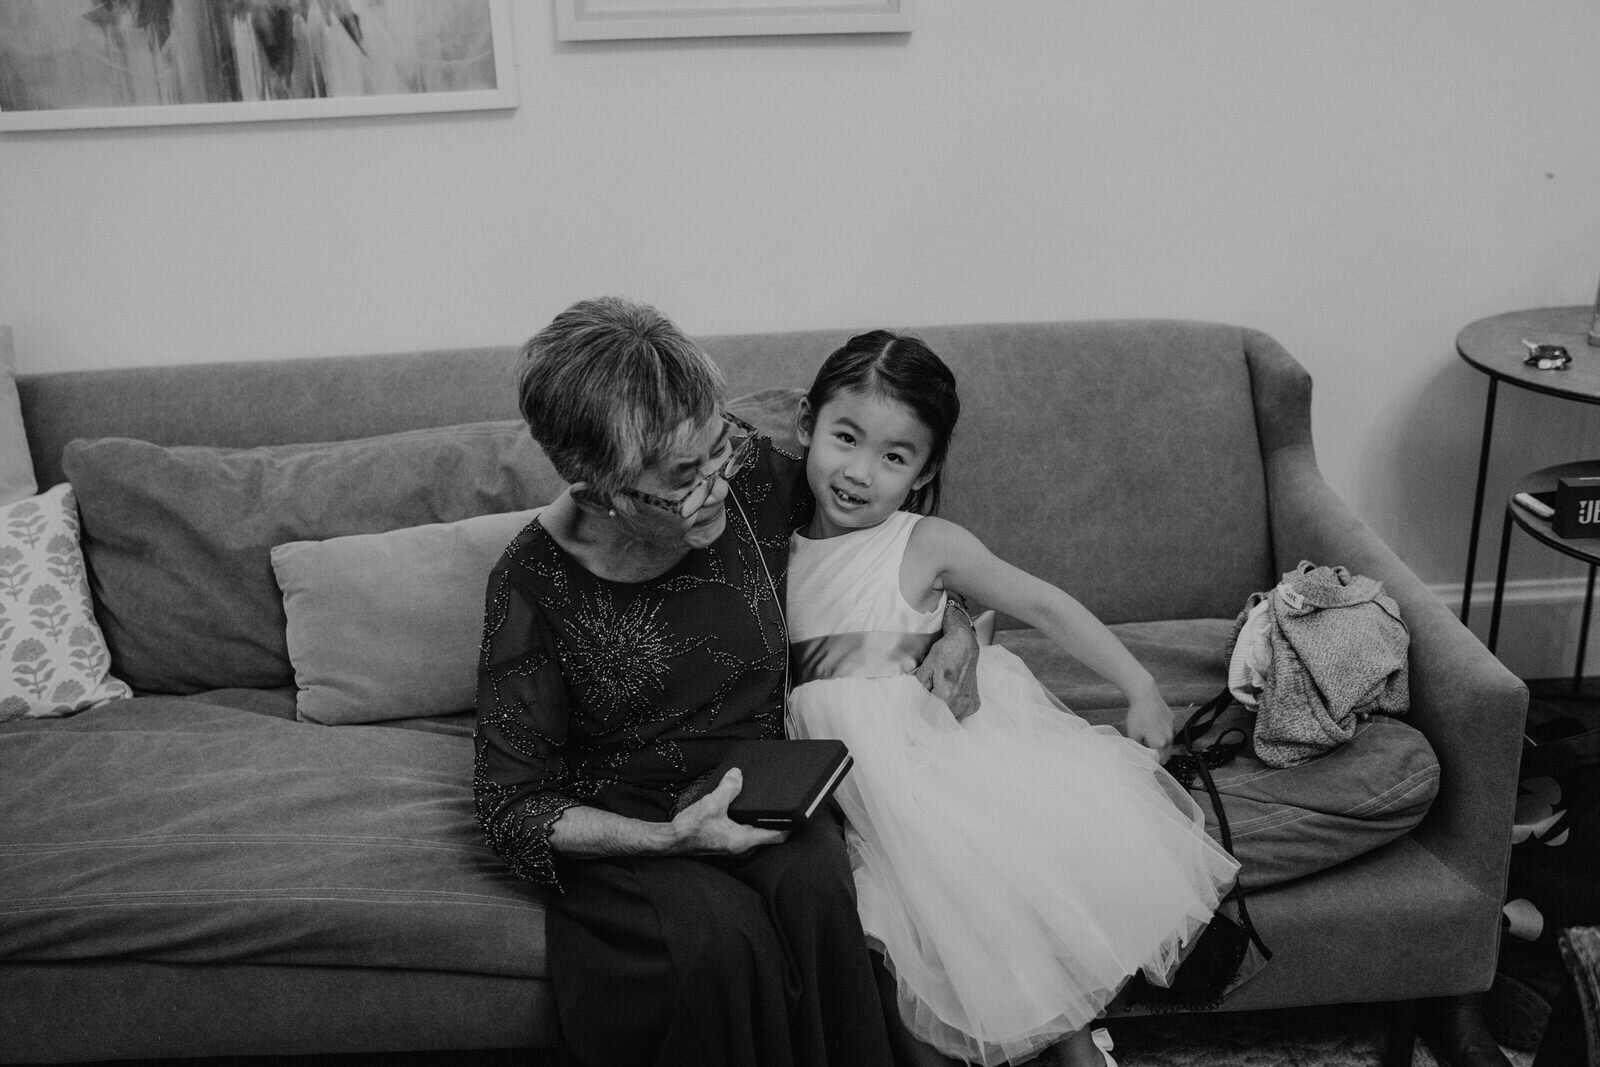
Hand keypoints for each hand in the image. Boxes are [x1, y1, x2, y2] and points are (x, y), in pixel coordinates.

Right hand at [670, 769, 787, 855]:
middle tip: (785, 802)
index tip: (800, 812)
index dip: (791, 823)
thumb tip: (737, 775)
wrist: (672, 840)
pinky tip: (745, 808)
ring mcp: (735, 846)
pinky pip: (746, 830)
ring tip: (766, 802)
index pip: (778, 835)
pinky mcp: (728, 842)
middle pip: (770, 833)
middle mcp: (743, 847)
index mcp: (744, 840)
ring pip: (757, 832)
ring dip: (762, 819)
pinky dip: (750, 820)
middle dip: (778, 818)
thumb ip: (728, 788)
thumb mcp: (712, 803)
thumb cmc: (690, 829)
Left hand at [914, 606, 979, 720]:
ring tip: (936, 704)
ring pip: (951, 721)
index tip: (914, 714)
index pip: (928, 716)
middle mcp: (960, 701)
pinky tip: (949, 701)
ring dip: (942, 716)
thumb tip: (912, 702)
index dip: (920, 716)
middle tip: (924, 710)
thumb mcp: (926, 667)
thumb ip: (919, 687)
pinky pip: (961, 716)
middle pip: (940, 720)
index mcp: (947, 694)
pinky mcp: (974, 703)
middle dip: (930, 717)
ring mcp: (969, 703)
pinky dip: (953, 712)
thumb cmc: (946, 652)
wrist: (964, 645)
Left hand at [1125, 689, 1174, 756]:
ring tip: (1150, 740)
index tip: (1149, 762)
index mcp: (1160, 744)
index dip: (1154, 763)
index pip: (1160, 760)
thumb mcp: (1133, 735)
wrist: (1145, 696)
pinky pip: (1169, 731)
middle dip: (1159, 756)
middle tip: (1150, 754)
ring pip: (1169, 742)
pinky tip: (1153, 729)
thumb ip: (1139, 748)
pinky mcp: (1172, 719)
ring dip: (1162, 745)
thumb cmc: (1138, 715)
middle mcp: (1169, 738)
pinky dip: (1163, 733)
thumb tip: (1140, 753)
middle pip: (1167, 753)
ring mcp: (1172, 728)